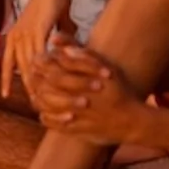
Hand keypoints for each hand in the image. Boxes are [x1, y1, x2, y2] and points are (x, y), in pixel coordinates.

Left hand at [2, 0, 72, 98]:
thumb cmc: (51, 8)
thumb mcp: (45, 29)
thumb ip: (47, 43)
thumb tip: (57, 55)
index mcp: (13, 37)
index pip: (6, 64)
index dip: (5, 80)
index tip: (4, 96)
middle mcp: (15, 37)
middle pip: (18, 69)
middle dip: (26, 87)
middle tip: (34, 104)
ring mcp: (25, 34)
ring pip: (28, 65)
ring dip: (36, 82)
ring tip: (43, 99)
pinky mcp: (37, 31)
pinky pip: (39, 55)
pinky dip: (44, 69)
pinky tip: (51, 81)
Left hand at [30, 40, 147, 145]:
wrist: (132, 121)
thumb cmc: (119, 91)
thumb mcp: (106, 67)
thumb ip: (82, 53)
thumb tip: (56, 39)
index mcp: (83, 80)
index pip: (50, 67)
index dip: (41, 63)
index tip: (41, 61)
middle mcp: (76, 97)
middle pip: (44, 84)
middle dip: (37, 79)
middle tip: (36, 75)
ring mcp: (75, 114)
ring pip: (44, 103)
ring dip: (38, 96)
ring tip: (39, 91)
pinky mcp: (74, 129)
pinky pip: (50, 122)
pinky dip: (44, 115)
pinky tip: (46, 110)